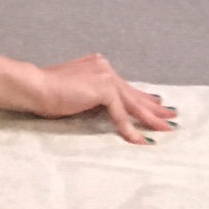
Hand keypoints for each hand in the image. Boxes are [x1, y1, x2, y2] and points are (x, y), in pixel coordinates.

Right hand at [31, 54, 176, 143]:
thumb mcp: (76, 93)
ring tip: (166, 129)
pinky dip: (130, 130)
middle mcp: (104, 67)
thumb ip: (92, 95)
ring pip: (133, 103)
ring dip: (151, 119)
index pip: (125, 86)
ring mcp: (105, 75)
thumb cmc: (49, 93)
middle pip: (134, 93)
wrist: (36, 87)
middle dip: (154, 107)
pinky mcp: (103, 88)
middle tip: (172, 116)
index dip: (143, 97)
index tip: (158, 104)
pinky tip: (140, 142)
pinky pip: (121, 114)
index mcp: (98, 66)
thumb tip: (108, 108)